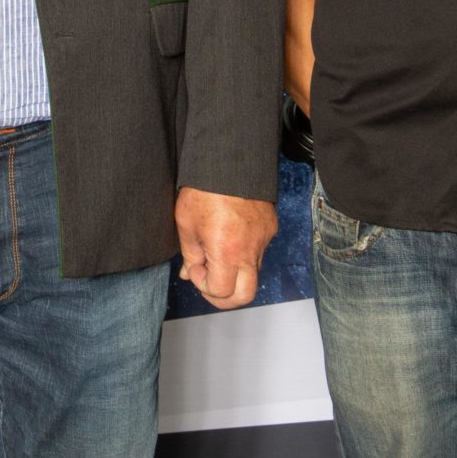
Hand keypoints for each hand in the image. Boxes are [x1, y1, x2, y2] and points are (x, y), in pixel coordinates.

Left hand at [174, 188, 276, 309]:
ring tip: (216, 254)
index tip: (195, 268)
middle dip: (225, 296)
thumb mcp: (186, 224)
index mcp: (227, 252)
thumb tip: (190, 273)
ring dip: (234, 274)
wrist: (230, 161)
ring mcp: (263, 240)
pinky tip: (229, 237)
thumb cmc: (204, 189)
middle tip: (209, 280)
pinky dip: (244, 255)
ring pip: (253, 274)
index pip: (221, 292)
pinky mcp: (270, 229)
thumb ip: (190, 254)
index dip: (204, 286)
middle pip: (245, 296)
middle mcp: (250, 251)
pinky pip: (259, 252)